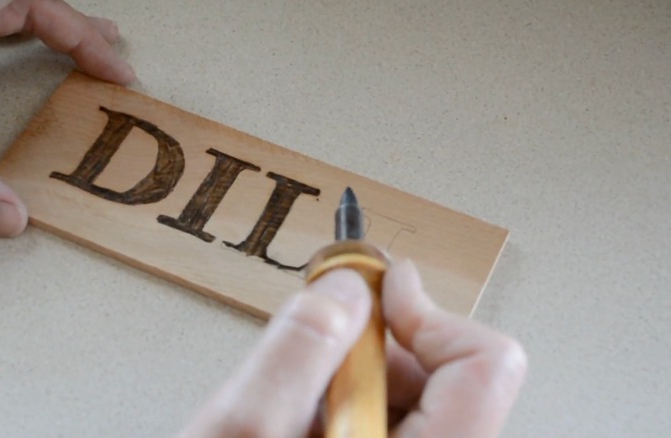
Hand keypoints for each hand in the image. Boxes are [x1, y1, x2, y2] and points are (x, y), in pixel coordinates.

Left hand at [0, 0, 134, 235]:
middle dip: (75, 25)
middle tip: (110, 50)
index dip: (81, 35)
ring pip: (0, 2)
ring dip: (47, 18)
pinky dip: (11, 24)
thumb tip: (10, 215)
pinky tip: (14, 39)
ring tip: (81, 40)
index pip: (32, 4)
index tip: (111, 67)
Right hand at [180, 259, 526, 436]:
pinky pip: (397, 426)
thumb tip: (345, 293)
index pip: (486, 367)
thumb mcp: (243, 435)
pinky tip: (307, 428)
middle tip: (315, 366)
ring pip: (423, 402)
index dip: (431, 315)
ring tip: (298, 415)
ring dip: (357, 384)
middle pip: (453, 379)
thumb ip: (296, 352)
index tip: (382, 292)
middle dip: (377, 354)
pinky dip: (352, 409)